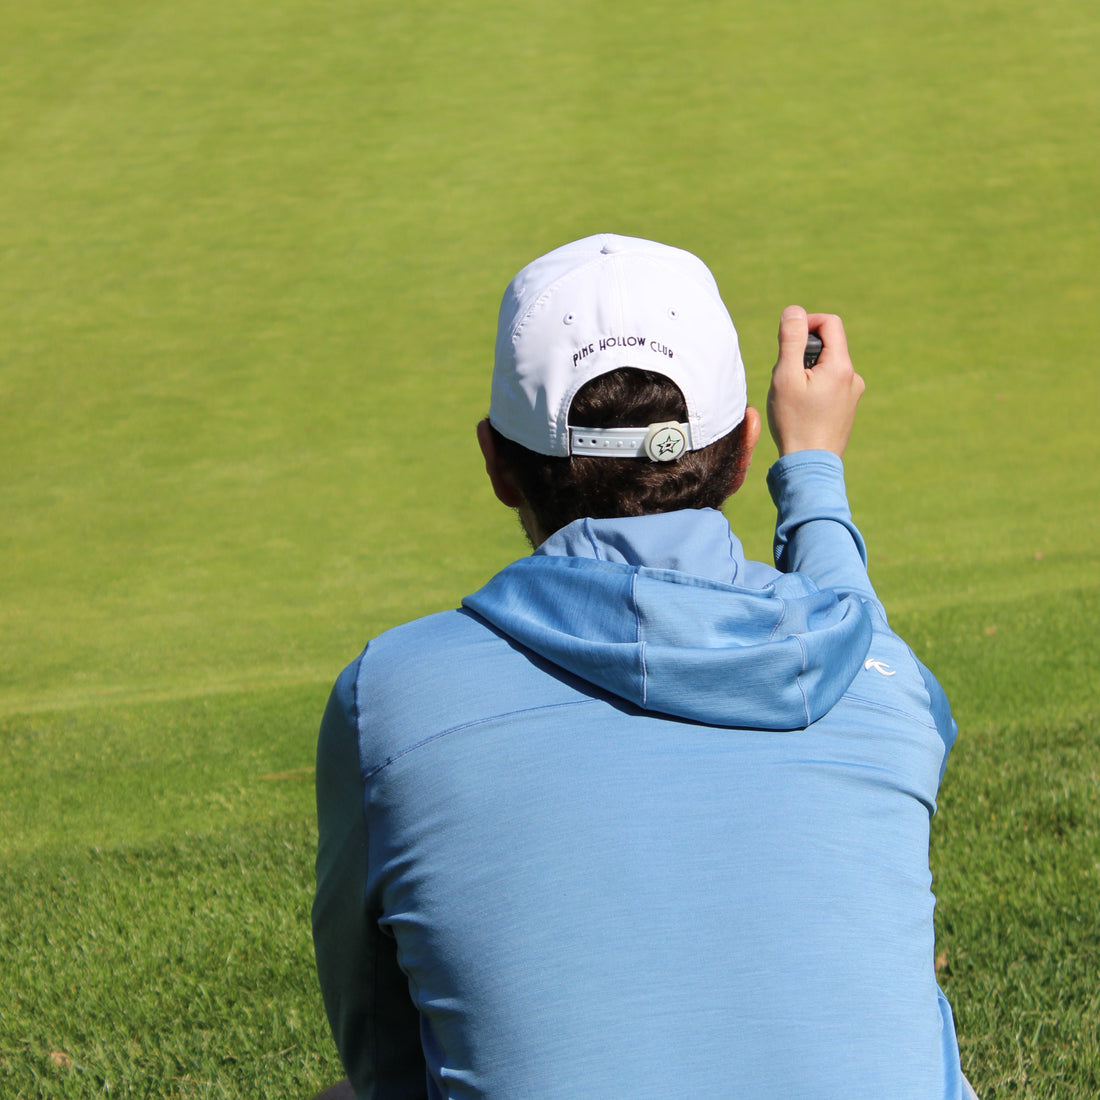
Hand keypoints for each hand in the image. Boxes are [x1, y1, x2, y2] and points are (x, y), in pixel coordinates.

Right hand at [766, 305, 864, 456]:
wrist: (810, 464)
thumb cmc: (795, 421)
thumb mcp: (786, 376)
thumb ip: (791, 340)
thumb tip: (794, 311)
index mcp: (841, 365)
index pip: (830, 322)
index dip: (806, 322)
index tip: (788, 341)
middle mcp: (853, 377)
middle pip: (827, 344)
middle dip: (802, 352)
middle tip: (784, 376)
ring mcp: (852, 393)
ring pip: (826, 366)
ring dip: (806, 371)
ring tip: (791, 396)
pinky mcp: (847, 408)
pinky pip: (829, 384)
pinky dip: (813, 387)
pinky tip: (801, 409)